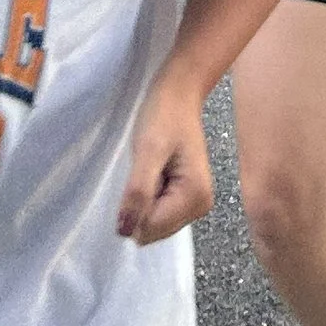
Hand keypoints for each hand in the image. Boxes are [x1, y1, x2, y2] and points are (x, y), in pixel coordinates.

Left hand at [117, 69, 214, 243]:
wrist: (179, 93)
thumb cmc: (164, 115)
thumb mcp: (148, 151)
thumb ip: (138, 192)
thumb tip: (125, 232)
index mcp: (196, 198)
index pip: (151, 228)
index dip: (135, 206)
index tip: (143, 173)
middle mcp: (200, 208)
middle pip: (153, 230)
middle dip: (141, 204)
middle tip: (148, 169)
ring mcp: (194, 204)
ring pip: (152, 223)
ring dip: (144, 199)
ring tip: (153, 168)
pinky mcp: (186, 198)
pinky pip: (156, 212)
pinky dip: (148, 196)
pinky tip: (155, 172)